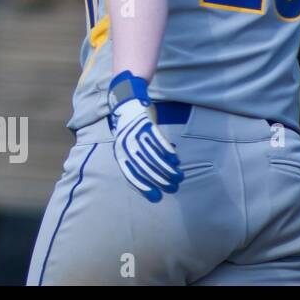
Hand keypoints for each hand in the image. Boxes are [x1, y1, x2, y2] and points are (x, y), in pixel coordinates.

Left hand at [108, 71, 182, 201]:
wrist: (127, 102)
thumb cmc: (130, 130)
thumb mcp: (128, 146)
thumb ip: (137, 162)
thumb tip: (151, 182)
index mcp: (120, 152)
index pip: (130, 174)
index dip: (143, 187)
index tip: (156, 197)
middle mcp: (125, 144)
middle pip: (143, 167)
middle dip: (159, 180)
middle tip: (173, 188)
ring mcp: (134, 133)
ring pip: (152, 156)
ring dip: (167, 168)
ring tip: (179, 176)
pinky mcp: (144, 123)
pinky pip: (157, 140)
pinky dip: (166, 151)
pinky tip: (175, 159)